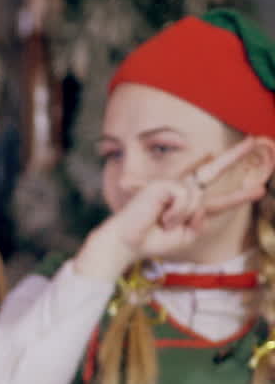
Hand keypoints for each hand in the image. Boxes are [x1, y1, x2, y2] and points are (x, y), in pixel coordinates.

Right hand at [76, 139, 267, 281]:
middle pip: (214, 171)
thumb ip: (200, 224)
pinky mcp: (164, 185)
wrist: (127, 243)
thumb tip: (204, 208)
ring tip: (164, 224)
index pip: (217, 200)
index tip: (257, 188)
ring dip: (182, 217)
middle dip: (235, 156)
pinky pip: (184, 197)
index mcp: (188, 206)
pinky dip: (175, 212)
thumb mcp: (184, 237)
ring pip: (197, 199)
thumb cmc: (150, 241)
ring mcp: (173, 186)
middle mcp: (182, 192)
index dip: (237, 195)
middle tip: (255, 140)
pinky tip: (160, 216)